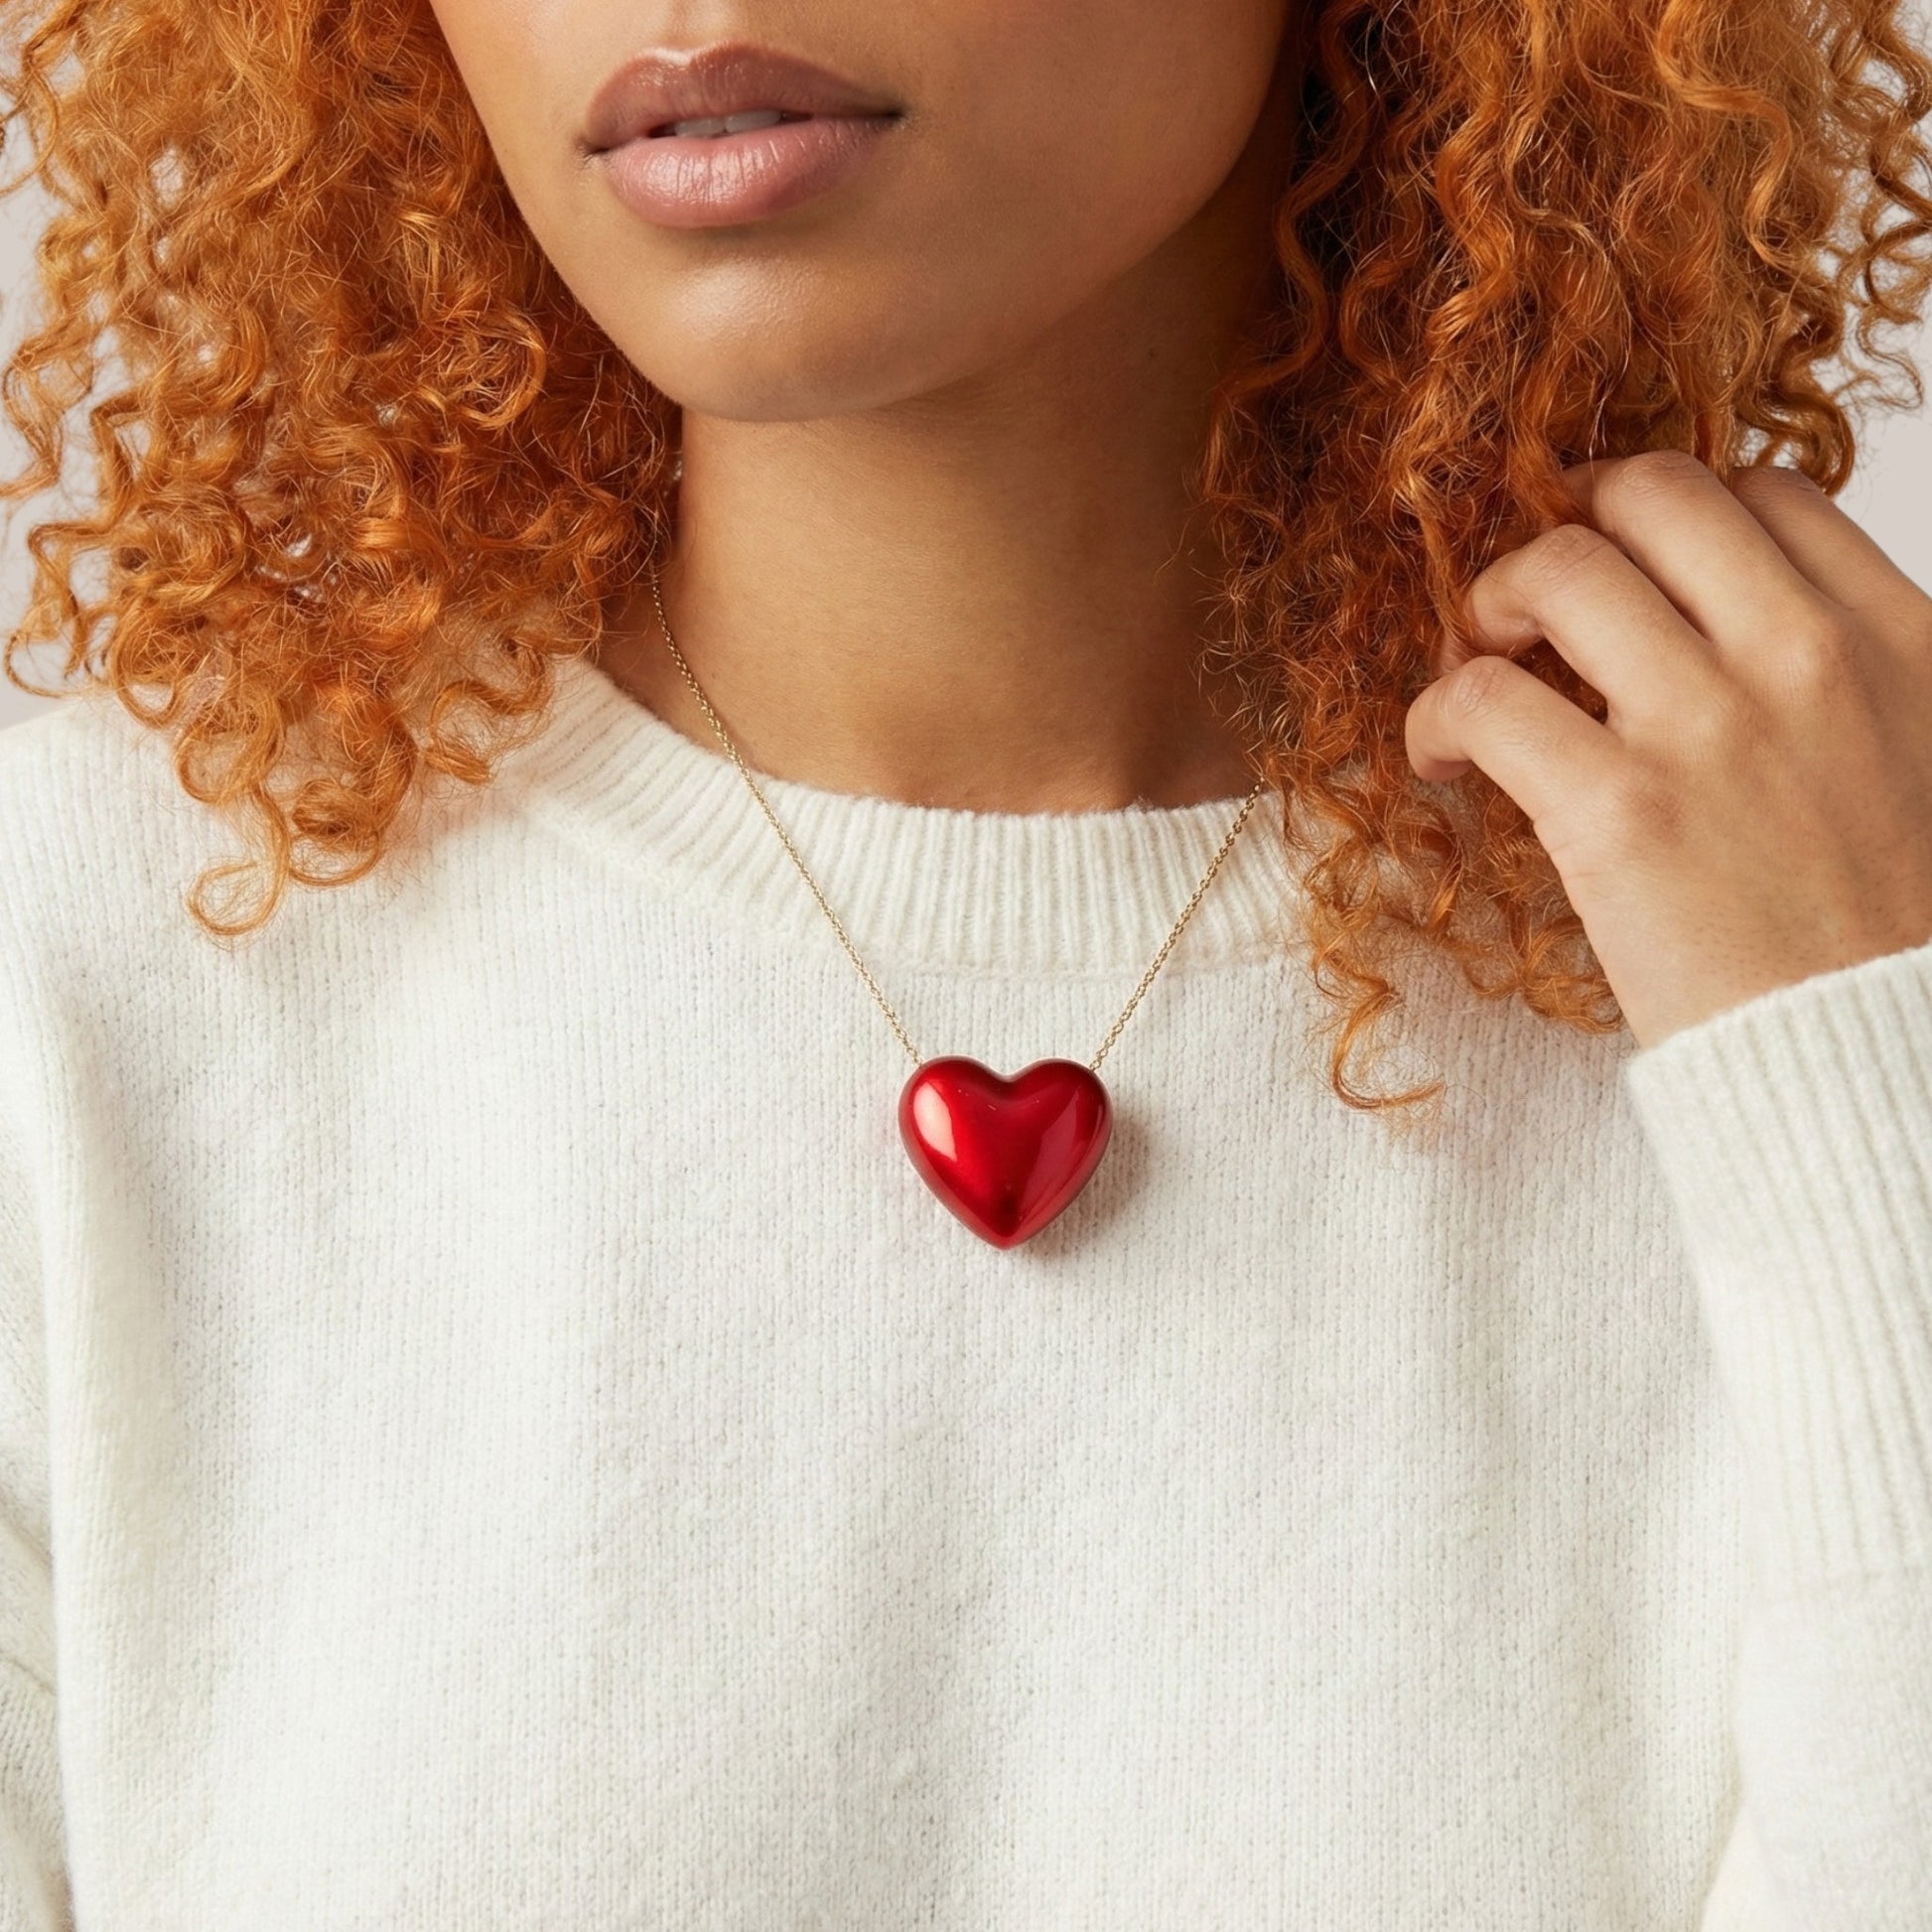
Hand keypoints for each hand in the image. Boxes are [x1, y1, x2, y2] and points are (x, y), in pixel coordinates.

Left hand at [1403, 451, 1931, 1049]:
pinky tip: (1442, 752)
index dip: (1666, 515)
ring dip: (1492, 600)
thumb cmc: (1890, 927)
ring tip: (1479, 658)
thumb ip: (1849, 674)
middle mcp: (1807, 655)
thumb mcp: (1920, 753)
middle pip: (1652, 493)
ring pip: (1559, 568)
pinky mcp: (1621, 813)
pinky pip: (1485, 698)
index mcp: (1895, 635)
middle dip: (1570, 520)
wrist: (1882, 1056)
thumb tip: (1729, 625)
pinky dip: (1439, 711)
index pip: (1761, 495)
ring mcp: (1710, 726)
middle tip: (1533, 593)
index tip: (1622, 565)